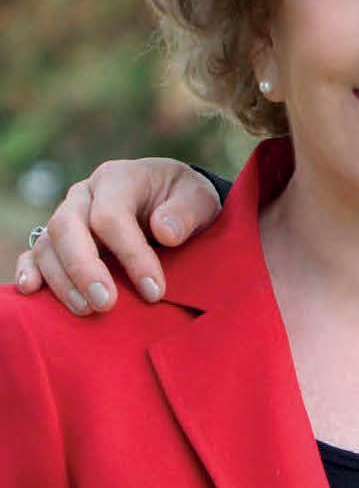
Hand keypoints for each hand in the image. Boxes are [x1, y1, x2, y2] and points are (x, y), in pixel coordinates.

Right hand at [12, 160, 221, 314]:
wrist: (174, 201)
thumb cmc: (186, 201)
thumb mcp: (200, 199)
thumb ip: (186, 212)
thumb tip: (164, 232)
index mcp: (119, 178)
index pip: (111, 215)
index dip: (131, 254)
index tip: (154, 290)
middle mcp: (84, 195)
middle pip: (67, 228)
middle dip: (85, 269)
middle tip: (107, 304)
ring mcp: (67, 216)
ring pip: (48, 244)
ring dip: (63, 280)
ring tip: (88, 310)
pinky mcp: (58, 240)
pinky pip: (33, 253)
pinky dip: (28, 270)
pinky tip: (31, 290)